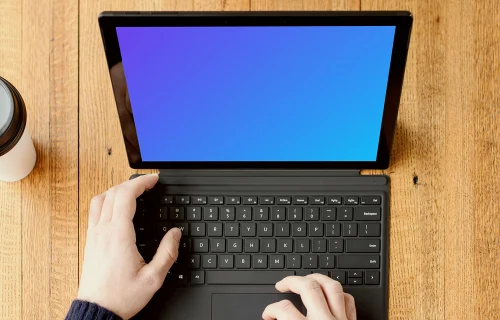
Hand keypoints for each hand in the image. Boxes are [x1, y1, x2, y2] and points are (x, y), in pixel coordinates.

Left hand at [77, 174, 181, 318]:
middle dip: (132, 182)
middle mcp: (103, 231)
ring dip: (117, 189)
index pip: (126, 195)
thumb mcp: (153, 278)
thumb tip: (175, 234)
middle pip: (113, 192)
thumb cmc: (121, 297)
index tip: (154, 180)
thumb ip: (167, 253)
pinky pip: (95, 210)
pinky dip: (108, 200)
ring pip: (100, 199)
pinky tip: (118, 206)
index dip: (141, 183)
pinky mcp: (91, 241)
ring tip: (133, 190)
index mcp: (118, 236)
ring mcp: (94, 235)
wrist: (98, 311)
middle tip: (148, 183)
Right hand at [263, 274, 355, 319]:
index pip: (284, 310)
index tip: (268, 314)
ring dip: (316, 279)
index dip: (271, 309)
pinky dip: (338, 294)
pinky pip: (348, 301)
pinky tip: (329, 294)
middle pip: (309, 288)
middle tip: (282, 284)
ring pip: (332, 287)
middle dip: (292, 281)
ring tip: (306, 279)